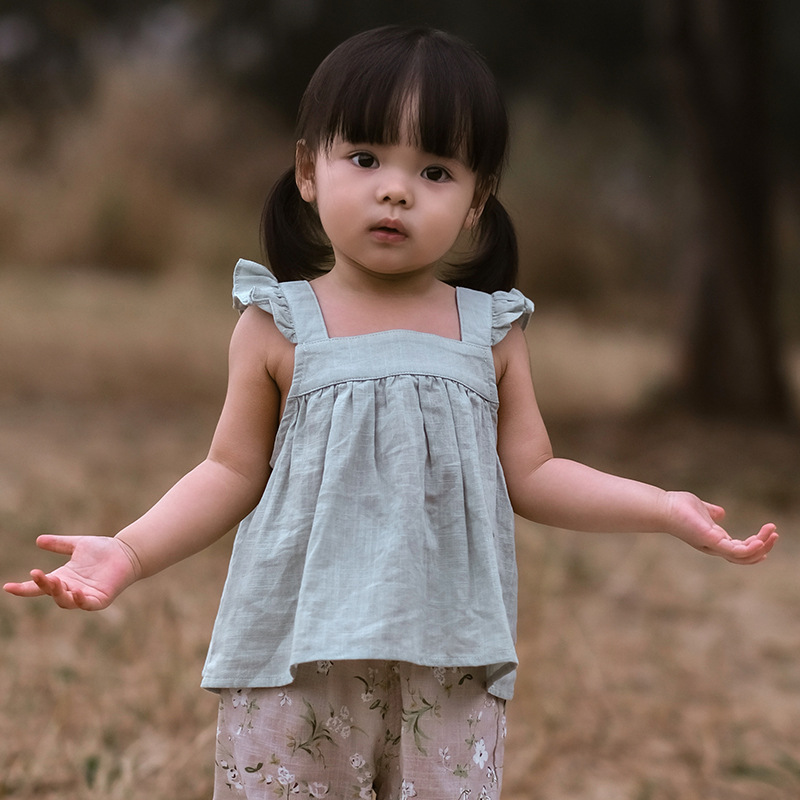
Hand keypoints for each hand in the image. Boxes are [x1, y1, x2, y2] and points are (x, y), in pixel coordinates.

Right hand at [3, 535, 139, 609]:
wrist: (127, 552)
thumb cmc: (103, 550)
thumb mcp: (77, 545)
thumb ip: (59, 544)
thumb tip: (38, 540)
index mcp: (63, 577)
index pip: (39, 586)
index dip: (23, 588)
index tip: (8, 587)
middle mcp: (71, 588)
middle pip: (51, 593)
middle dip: (43, 585)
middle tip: (38, 574)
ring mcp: (84, 596)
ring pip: (65, 601)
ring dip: (58, 593)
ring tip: (55, 581)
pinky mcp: (99, 599)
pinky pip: (87, 604)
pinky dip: (80, 600)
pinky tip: (75, 592)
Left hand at [664, 491, 777, 564]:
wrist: (662, 507)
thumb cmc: (678, 507)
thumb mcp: (702, 509)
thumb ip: (712, 513)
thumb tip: (720, 512)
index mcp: (714, 539)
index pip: (738, 549)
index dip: (754, 546)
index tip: (768, 537)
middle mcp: (714, 546)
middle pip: (744, 556)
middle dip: (762, 547)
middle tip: (775, 535)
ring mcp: (712, 545)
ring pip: (743, 556)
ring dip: (761, 547)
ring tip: (772, 534)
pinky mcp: (711, 541)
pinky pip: (735, 551)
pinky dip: (750, 549)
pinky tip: (760, 540)